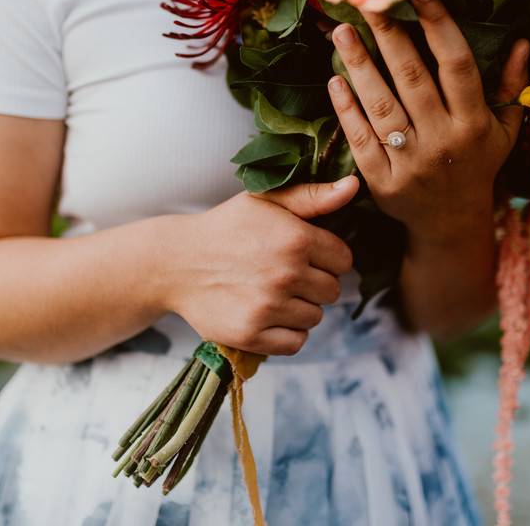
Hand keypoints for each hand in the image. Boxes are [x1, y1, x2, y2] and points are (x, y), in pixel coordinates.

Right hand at [155, 177, 357, 354]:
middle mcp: (285, 274)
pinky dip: (287, 333)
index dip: (327, 258)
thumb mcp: (267, 200)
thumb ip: (313, 195)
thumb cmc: (227, 227)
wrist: (176, 262)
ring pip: (315, 317)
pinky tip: (269, 315)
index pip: (343, 260)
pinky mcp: (252, 334)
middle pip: (332, 291)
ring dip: (300, 308)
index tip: (305, 255)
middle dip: (314, 283)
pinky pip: (296, 342)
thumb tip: (353, 186)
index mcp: (295, 238)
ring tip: (273, 293)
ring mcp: (268, 307)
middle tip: (285, 274)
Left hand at [327, 0, 529, 244]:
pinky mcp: (382, 182)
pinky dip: (346, 109)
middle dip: (389, 37)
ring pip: (381, 106)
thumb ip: (511, 86)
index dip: (438, 25)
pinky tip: (334, 81)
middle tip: (368, 4)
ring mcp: (410, 164)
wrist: (450, 224)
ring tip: (341, 34)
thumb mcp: (504, 131)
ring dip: (359, 66)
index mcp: (474, 124)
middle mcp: (443, 142)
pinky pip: (360, 139)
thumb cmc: (477, 166)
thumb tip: (521, 41)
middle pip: (412, 79)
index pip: (457, 65)